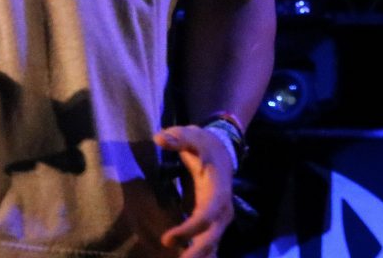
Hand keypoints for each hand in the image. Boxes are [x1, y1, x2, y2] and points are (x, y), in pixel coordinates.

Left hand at [153, 125, 235, 257]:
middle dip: (197, 253)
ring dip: (199, 256)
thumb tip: (159, 138)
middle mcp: (223, 208)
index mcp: (218, 190)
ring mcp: (220, 217)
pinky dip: (201, 254)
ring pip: (213, 244)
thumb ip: (177, 138)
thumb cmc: (203, 144)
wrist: (222, 150)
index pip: (206, 216)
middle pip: (212, 237)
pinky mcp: (214, 222)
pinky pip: (209, 243)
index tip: (167, 238)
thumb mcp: (191, 136)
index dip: (189, 229)